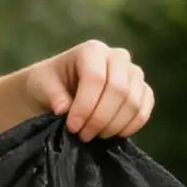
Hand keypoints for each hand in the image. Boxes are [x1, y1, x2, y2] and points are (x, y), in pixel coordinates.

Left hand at [23, 40, 152, 141]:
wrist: (61, 89)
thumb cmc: (49, 84)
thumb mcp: (41, 85)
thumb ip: (53, 94)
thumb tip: (64, 108)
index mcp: (92, 50)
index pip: (96, 78)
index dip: (85, 107)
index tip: (72, 127)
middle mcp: (118, 56)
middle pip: (119, 90)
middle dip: (100, 119)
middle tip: (84, 136)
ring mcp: (133, 73)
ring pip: (134, 102)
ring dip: (114, 126)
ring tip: (94, 136)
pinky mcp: (142, 91)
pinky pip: (144, 110)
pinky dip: (131, 126)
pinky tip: (112, 135)